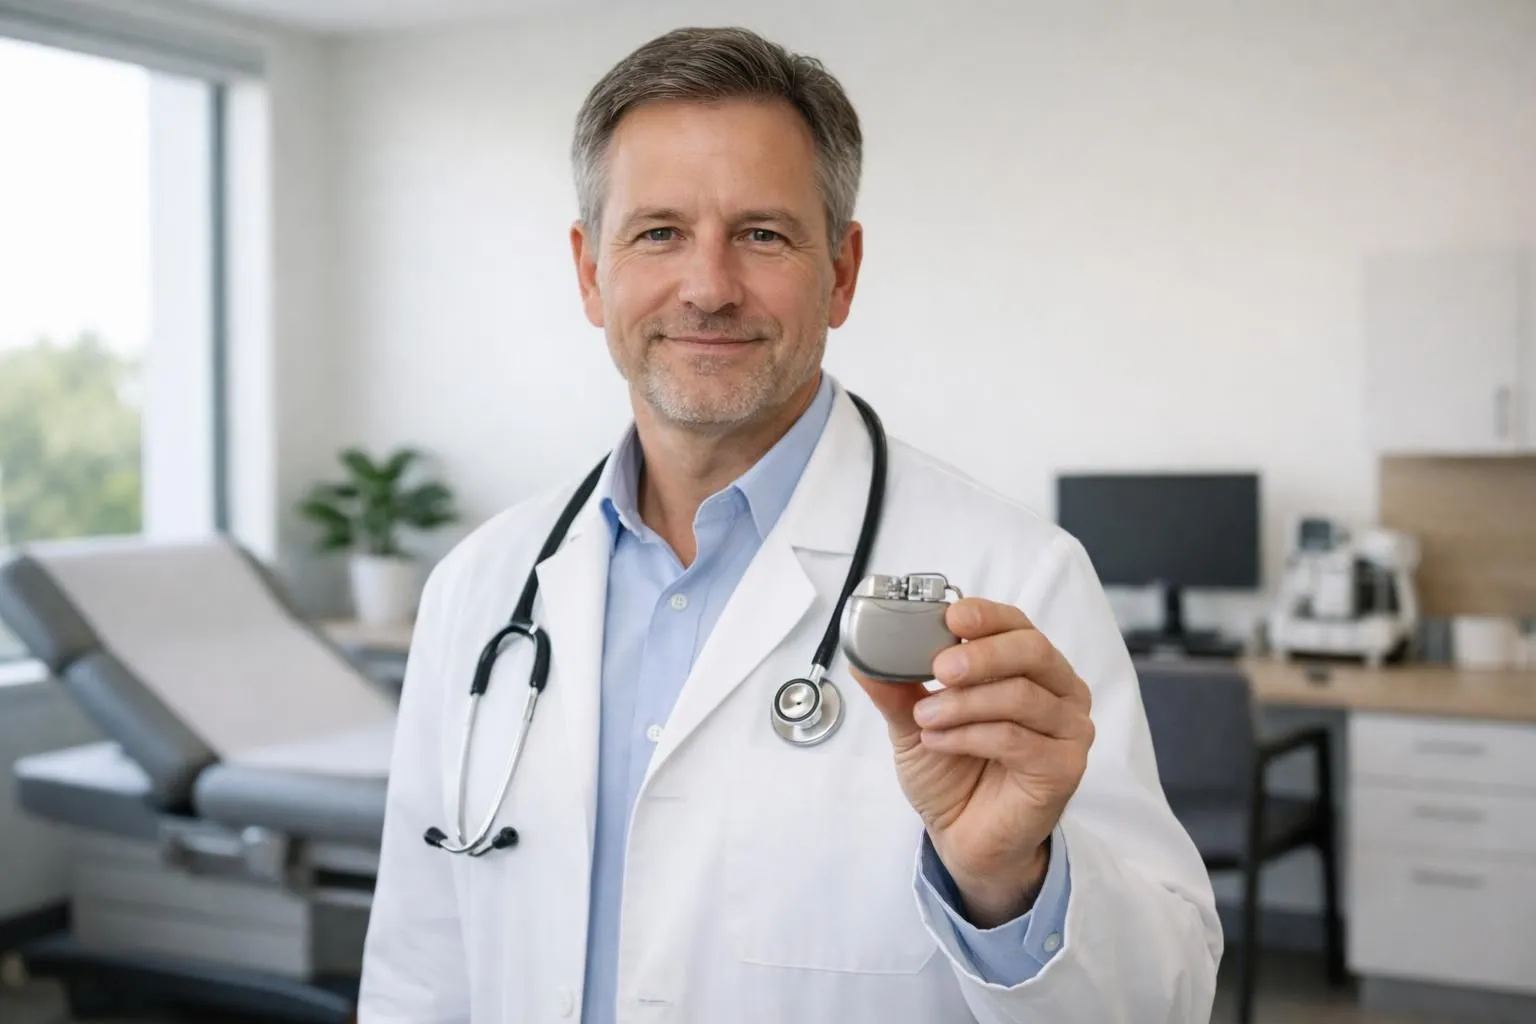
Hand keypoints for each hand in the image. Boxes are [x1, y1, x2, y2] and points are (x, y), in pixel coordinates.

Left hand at [850, 598, 1094, 927]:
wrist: (964, 837)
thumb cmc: (951, 771)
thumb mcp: (914, 721)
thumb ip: (896, 687)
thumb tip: (861, 655)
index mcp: (1030, 667)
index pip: (1017, 625)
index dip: (986, 615)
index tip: (950, 616)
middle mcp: (1059, 691)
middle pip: (1032, 651)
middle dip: (980, 655)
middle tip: (938, 669)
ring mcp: (1068, 729)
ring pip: (1020, 695)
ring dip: (963, 704)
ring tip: (925, 719)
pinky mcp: (1064, 767)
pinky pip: (1016, 739)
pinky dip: (969, 736)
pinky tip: (940, 742)